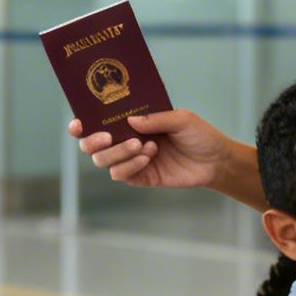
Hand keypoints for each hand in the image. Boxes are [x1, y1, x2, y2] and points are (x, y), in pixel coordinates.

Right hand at [68, 108, 227, 188]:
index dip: (82, 124)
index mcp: (131, 122)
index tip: (78, 123)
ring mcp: (131, 160)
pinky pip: (121, 174)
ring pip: (104, 161)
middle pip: (92, 145)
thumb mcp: (181, 119)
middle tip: (108, 136)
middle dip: (93, 141)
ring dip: (119, 152)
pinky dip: (130, 165)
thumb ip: (155, 118)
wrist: (216, 161)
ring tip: (144, 145)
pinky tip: (147, 158)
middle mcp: (125, 140)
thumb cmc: (199, 135)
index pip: (98, 122)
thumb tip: (129, 120)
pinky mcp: (140, 177)